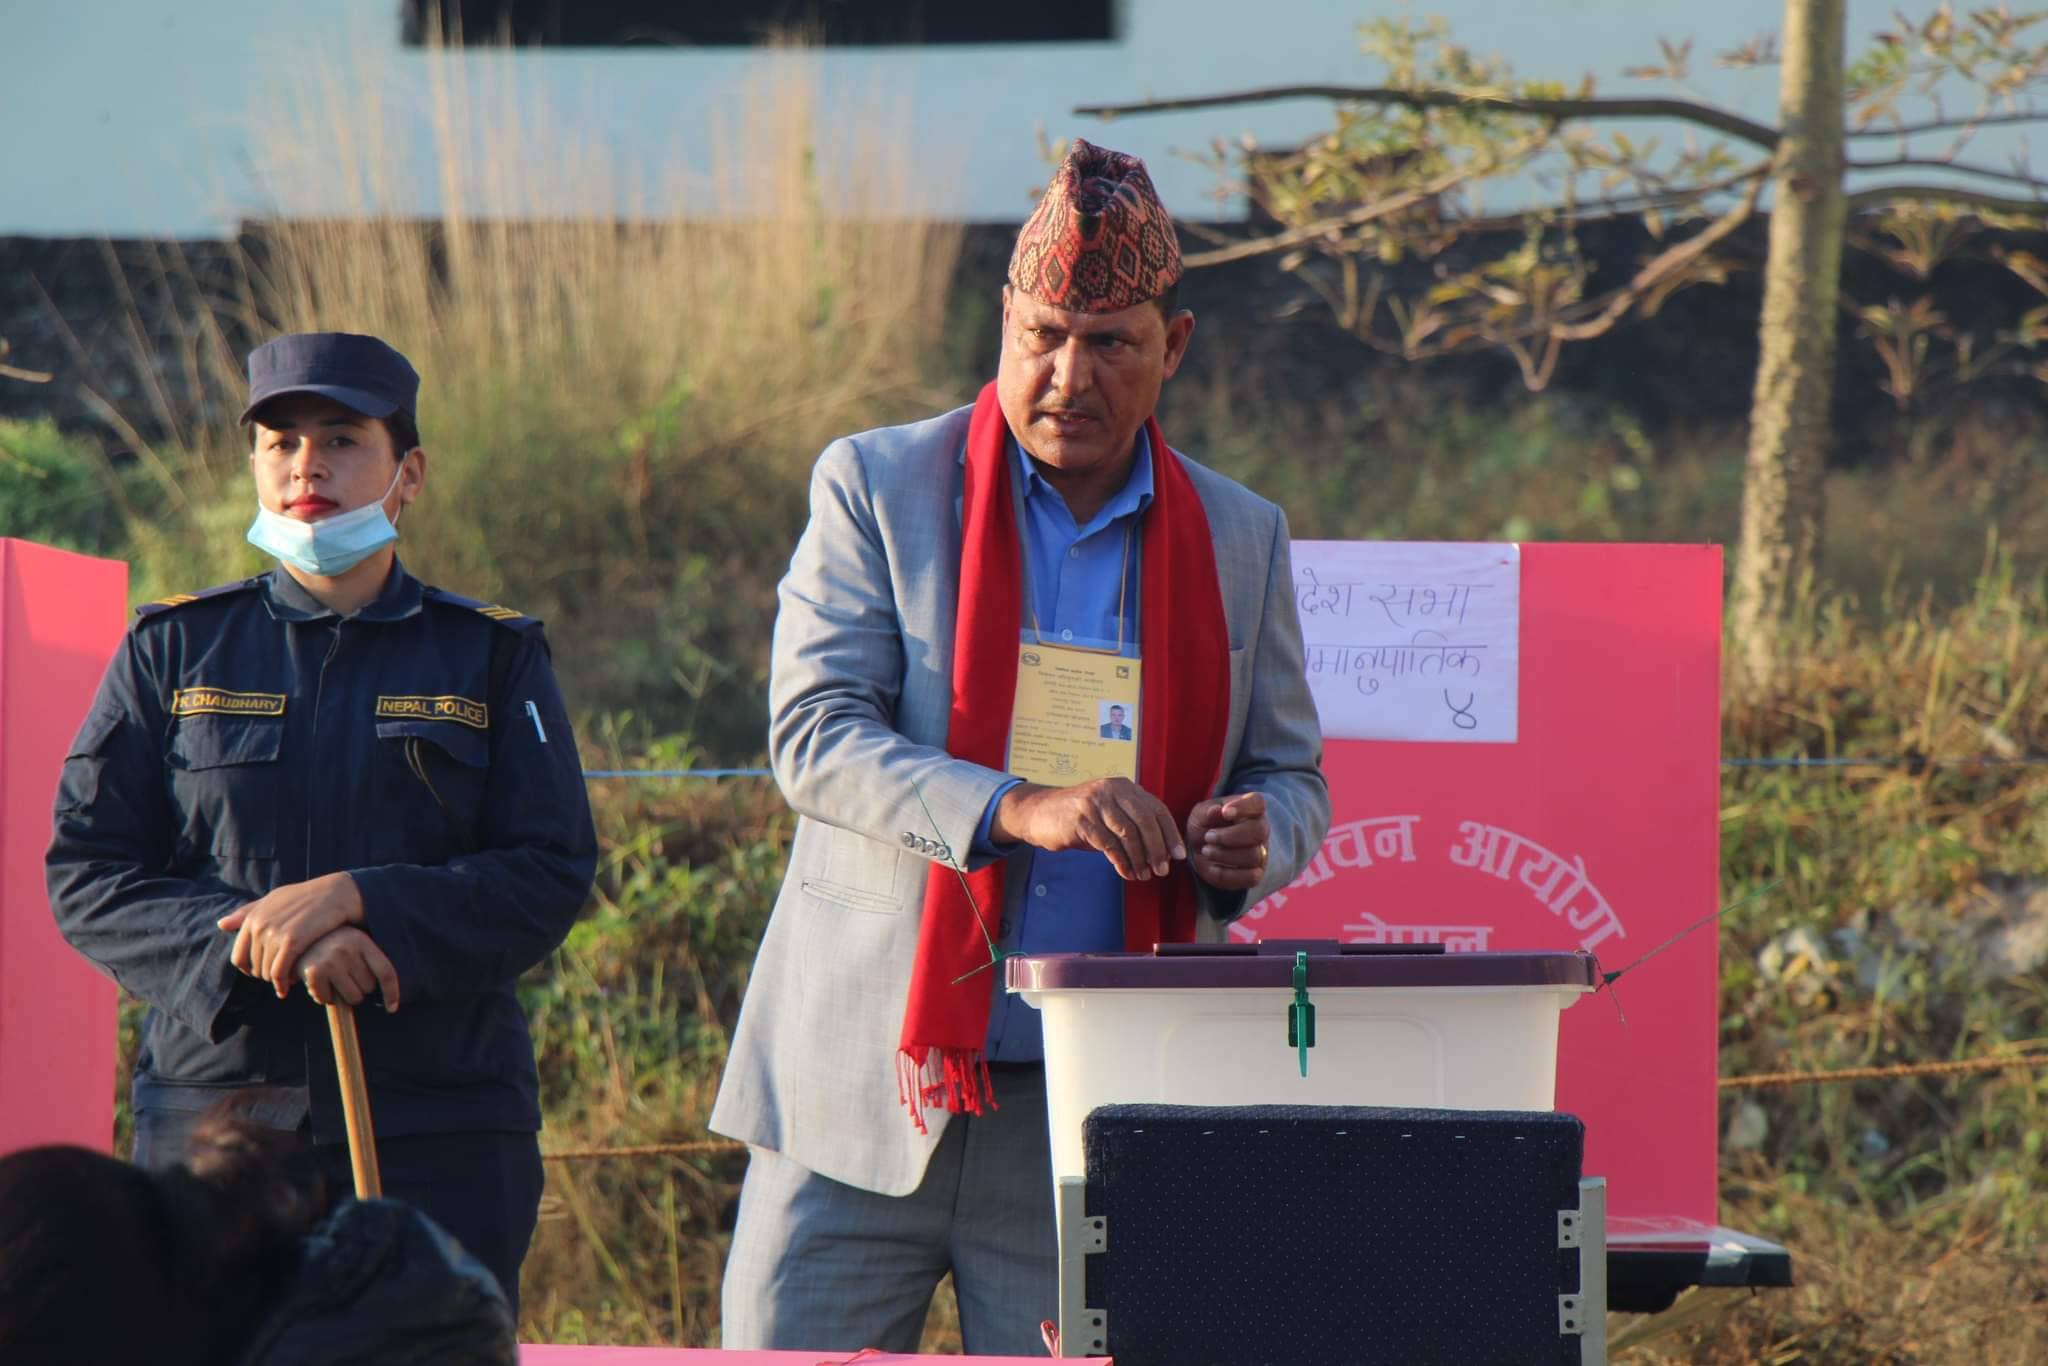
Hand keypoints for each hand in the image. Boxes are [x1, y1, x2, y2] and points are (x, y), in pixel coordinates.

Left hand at [218, 873, 365, 998]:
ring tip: (287, 981)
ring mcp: (275, 933)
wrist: (336, 893)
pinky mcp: (293, 941)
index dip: (250, 970)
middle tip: (279, 979)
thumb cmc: (305, 897)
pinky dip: (282, 983)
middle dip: (265, 975)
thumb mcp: (274, 900)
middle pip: (253, 967)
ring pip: (266, 971)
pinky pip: (279, 972)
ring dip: (275, 981)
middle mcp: (260, 926)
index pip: (239, 957)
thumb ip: (247, 912)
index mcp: (253, 918)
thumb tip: (221, 925)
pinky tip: (289, 986)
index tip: (264, 973)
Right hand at [294, 927, 401, 1011]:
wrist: (293, 941)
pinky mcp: (314, 971)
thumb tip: (390, 999)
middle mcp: (348, 947)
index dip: (392, 993)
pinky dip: (322, 997)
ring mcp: (331, 959)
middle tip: (343, 975)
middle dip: (357, 988)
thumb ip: (366, 962)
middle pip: (368, 988)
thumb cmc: (328, 948)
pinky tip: (316, 982)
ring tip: (331, 979)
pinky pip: (327, 1000)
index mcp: (362, 940)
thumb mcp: (351, 946)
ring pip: (352, 997)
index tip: (392, 1009)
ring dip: (342, 995)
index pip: (386, 971)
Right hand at [991, 778, 1186, 881]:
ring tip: (1144, 875)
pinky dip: (1121, 862)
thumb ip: (1133, 823)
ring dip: (1140, 858)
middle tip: (1162, 870)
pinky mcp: (1080, 819)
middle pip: (1145, 820)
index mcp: (1124, 786)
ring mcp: (1095, 803)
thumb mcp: (1110, 813)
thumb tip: (1164, 850)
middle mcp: (1111, 789)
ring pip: (1128, 834)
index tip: (1179, 855)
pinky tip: (1126, 872)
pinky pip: (1108, 844)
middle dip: (1157, 848)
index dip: (1170, 833)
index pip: (1156, 808)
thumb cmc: (1081, 818)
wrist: (1040, 813)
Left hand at [1186, 792, 1268, 891]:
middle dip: (1229, 836)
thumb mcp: (1200, 815)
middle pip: (1259, 832)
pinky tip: (1212, 867)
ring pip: (1254, 856)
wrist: (1202, 848)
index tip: (1225, 812)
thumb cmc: (1205, 825)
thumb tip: (1216, 811)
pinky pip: (1251, 878)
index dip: (1244, 806)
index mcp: (1250, 808)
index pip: (1257, 802)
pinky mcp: (1256, 873)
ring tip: (1206, 851)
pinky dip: (1228, 874)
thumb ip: (1207, 812)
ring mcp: (1261, 852)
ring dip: (1225, 855)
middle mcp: (1261, 829)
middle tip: (1208, 837)